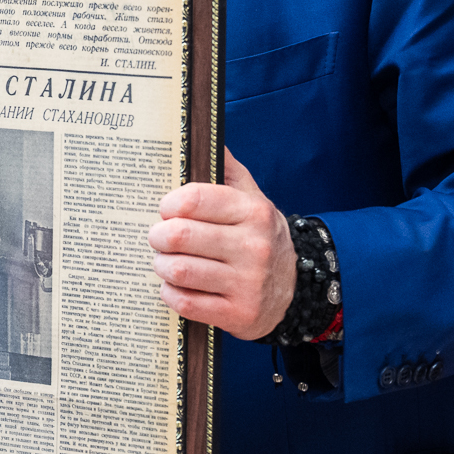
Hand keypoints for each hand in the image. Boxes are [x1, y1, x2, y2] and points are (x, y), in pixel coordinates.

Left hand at [147, 148, 294, 340]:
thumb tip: (207, 140)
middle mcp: (253, 247)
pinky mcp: (238, 314)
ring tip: (164, 261)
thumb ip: (228, 171)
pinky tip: (175, 285)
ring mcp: (247, 283)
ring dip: (161, 265)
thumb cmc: (260, 238)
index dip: (169, 204)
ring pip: (179, 270)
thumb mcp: (253, 200)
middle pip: (180, 236)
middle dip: (158, 236)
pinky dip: (170, 293)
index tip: (166, 210)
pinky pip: (185, 302)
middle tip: (158, 237)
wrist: (295, 289)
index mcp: (254, 212)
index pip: (194, 199)